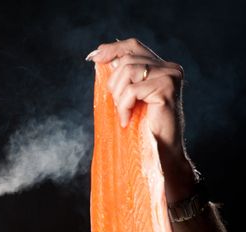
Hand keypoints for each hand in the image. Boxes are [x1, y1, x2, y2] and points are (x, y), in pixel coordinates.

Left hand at [86, 38, 195, 200]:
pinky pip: (132, 90)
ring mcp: (170, 76)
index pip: (133, 46)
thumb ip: (121, 77)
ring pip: (128, 71)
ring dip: (118, 96)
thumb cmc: (143, 127)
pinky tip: (127, 120)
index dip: (112, 49)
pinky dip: (124, 106)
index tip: (93, 57)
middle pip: (127, 59)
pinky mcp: (167, 89)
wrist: (162, 152)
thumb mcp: (129, 98)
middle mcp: (170, 68)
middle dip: (113, 83)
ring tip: (124, 113)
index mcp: (161, 67)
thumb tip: (97, 56)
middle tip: (117, 105)